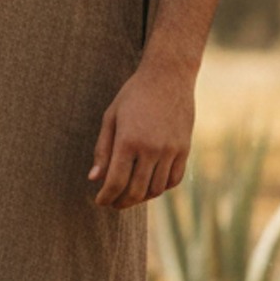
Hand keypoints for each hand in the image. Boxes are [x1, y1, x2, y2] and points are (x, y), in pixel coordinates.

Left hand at [88, 59, 195, 209]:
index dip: (106, 197)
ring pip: (156, 189)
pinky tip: (151, 186)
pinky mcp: (185, 149)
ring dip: (141, 198)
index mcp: (128, 140)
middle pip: (136, 191)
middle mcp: (151, 149)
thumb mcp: (111, 117)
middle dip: (121, 202)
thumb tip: (94, 179)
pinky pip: (174, 180)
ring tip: (130, 195)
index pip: (116, 182)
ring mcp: (171, 150)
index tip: (100, 201)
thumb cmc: (134, 95)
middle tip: (113, 203)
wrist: (168, 76)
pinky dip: (161, 188)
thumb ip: (102, 150)